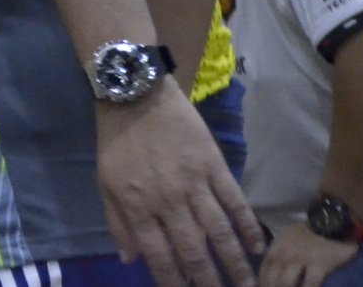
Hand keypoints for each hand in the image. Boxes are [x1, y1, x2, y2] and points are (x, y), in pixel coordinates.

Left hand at [97, 89, 264, 286]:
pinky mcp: (214, 166)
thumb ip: (118, 223)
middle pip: (193, 251)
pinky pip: (234, 201)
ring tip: (249, 286)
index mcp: (138, 207)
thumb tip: (131, 261)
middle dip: (209, 282)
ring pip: (219, 232)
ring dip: (235, 263)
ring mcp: (194, 184)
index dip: (173, 282)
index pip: (160, 256)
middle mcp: (168, 201)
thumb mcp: (105, 182)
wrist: (135, 95)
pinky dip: (247, 225)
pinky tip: (258, 247)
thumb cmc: (116, 142)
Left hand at [257, 224, 359, 286]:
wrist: (335, 223)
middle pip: (273, 277)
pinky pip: (310, 283)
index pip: (265, 268)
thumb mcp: (290, 239)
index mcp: (278, 246)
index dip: (262, 282)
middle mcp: (286, 251)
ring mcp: (302, 257)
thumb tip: (271, 275)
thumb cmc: (312, 234)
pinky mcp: (320, 263)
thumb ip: (280, 254)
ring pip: (287, 281)